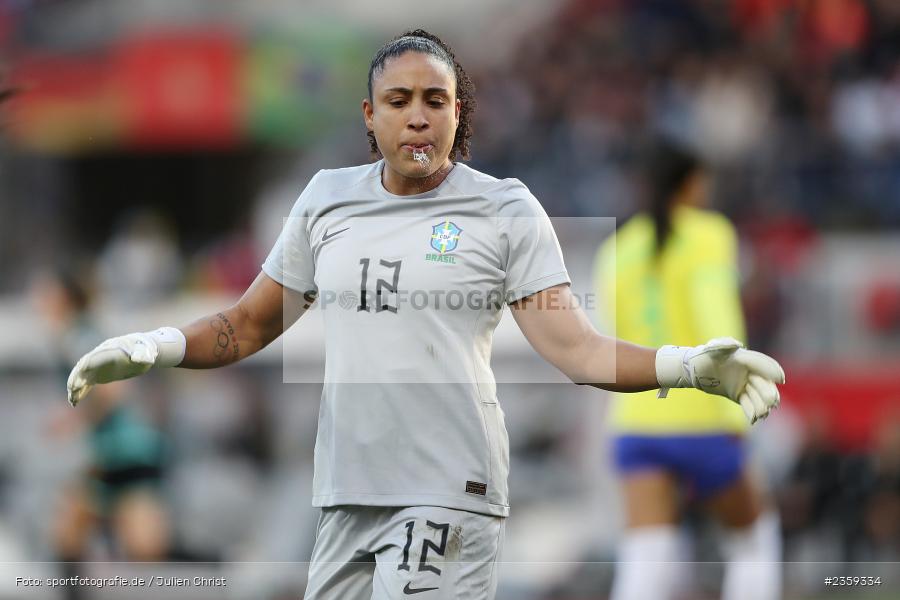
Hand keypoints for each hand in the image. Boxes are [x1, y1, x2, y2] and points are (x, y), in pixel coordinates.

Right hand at [66, 327, 184, 406]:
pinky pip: (86, 384)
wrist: (142, 350)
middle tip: (73, 388)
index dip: (88, 364)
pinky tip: (75, 402)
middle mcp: (99, 357)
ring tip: (72, 399)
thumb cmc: (144, 349)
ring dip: (75, 386)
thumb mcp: (145, 351)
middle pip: (83, 367)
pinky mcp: (98, 375)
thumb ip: (142, 354)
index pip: (95, 357)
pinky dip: (80, 392)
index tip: (82, 372)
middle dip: (77, 376)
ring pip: (81, 376)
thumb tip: (140, 359)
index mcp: (109, 350)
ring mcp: (97, 367)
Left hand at [656, 337, 785, 423]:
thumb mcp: (712, 348)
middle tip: (772, 402)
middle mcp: (749, 371)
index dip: (771, 370)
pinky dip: (752, 412)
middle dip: (769, 392)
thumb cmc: (704, 355)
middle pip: (764, 382)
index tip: (780, 378)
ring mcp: (745, 384)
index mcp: (745, 358)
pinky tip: (753, 420)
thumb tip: (737, 345)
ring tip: (761, 414)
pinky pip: (748, 404)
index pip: (762, 363)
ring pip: (758, 396)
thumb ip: (724, 344)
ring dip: (762, 405)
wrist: (694, 369)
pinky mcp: (739, 395)